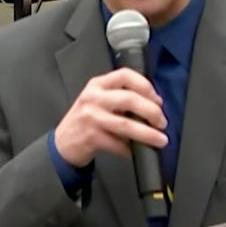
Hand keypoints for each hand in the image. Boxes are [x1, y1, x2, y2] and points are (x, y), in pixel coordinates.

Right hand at [52, 68, 168, 167]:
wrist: (63, 142)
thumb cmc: (85, 120)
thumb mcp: (98, 100)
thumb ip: (120, 97)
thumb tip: (154, 105)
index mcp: (98, 85)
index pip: (125, 75)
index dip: (145, 86)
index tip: (157, 100)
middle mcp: (93, 98)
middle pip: (129, 99)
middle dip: (152, 112)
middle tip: (162, 122)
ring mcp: (91, 117)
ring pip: (126, 124)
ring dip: (147, 134)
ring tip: (160, 140)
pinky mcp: (91, 137)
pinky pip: (118, 143)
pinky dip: (131, 149)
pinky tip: (136, 151)